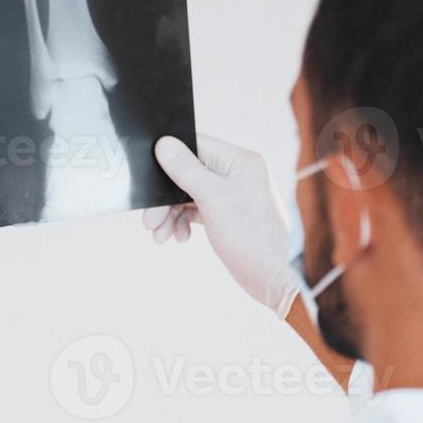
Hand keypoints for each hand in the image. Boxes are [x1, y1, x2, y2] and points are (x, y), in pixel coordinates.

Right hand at [142, 135, 297, 317]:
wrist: (273, 278)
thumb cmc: (251, 236)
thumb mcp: (213, 199)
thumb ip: (186, 170)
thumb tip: (164, 144)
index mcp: (240, 161)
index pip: (196, 146)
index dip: (170, 159)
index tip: (150, 177)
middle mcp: (236, 174)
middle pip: (188, 174)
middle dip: (166, 199)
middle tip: (149, 222)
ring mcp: (231, 195)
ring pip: (188, 195)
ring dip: (170, 214)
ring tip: (160, 236)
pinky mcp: (225, 215)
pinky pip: (195, 211)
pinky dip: (182, 223)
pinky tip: (179, 237)